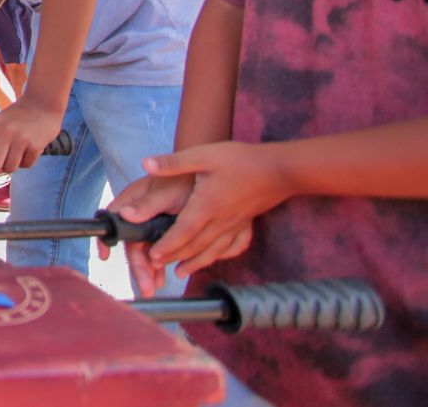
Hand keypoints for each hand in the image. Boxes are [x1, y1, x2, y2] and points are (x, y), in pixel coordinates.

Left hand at [0, 99, 66, 174]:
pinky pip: (26, 165)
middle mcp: (5, 131)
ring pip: (10, 167)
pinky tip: (27, 152)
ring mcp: (21, 139)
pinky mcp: (36, 146)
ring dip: (11, 166)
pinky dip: (25, 163)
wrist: (43, 105)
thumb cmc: (17, 116)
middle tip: (0, 163)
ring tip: (15, 155)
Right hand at [98, 172, 195, 297]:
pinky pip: (158, 250)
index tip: (106, 256)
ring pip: (145, 249)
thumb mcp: (167, 193)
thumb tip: (124, 214)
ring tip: (155, 287)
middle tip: (146, 287)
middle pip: (132, 243)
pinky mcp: (166, 230)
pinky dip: (160, 264)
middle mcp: (140, 213)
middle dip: (138, 267)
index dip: (108, 239)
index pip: (114, 220)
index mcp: (135, 200)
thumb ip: (147, 204)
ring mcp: (153, 222)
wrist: (211, 177)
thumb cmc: (187, 180)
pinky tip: (163, 277)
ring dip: (149, 269)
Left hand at [128, 141, 292, 283]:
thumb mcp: (203, 155)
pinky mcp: (247, 224)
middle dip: (174, 257)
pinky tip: (215, 258)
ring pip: (212, 251)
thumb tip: (145, 164)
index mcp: (205, 206)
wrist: (282, 169)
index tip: (151, 256)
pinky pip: (233, 247)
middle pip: (194, 246)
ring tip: (181, 272)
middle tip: (156, 265)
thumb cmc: (241, 160)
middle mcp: (220, 221)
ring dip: (195, 262)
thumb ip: (174, 162)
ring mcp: (235, 225)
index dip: (166, 246)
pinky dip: (221, 256)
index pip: (181, 232)